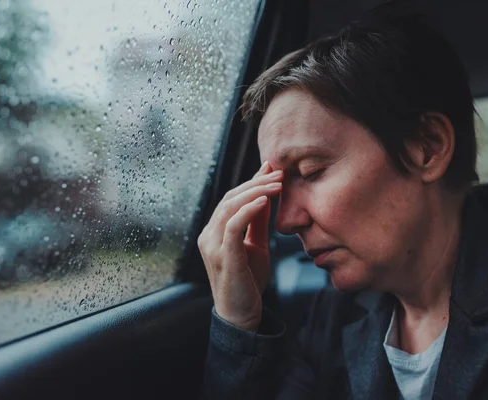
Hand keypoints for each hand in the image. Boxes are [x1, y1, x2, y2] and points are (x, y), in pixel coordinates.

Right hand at [197, 161, 282, 330]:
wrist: (242, 315)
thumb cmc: (248, 280)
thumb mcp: (256, 245)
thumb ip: (259, 221)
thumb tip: (266, 195)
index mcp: (214, 231)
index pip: (232, 198)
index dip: (252, 181)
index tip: (271, 169)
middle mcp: (208, 235)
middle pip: (230, 198)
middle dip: (256, 182)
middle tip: (279, 173)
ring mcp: (212, 246)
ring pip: (230, 207)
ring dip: (255, 192)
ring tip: (277, 184)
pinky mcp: (223, 256)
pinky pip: (233, 226)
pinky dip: (248, 210)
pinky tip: (264, 201)